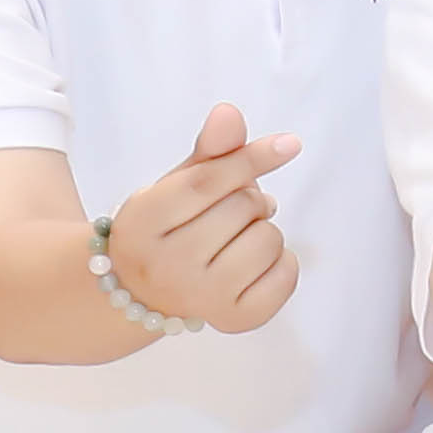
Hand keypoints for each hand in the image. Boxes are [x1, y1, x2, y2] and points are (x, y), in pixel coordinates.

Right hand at [111, 103, 306, 331]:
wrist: (143, 292)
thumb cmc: (168, 227)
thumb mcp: (178, 185)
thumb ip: (209, 152)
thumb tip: (229, 112)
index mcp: (143, 221)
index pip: (208, 182)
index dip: (251, 158)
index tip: (290, 144)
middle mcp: (167, 264)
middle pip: (243, 207)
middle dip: (249, 198)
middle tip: (229, 212)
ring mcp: (200, 297)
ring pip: (269, 238)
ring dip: (263, 229)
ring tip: (236, 239)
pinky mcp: (234, 319)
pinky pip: (287, 273)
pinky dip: (282, 261)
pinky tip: (252, 264)